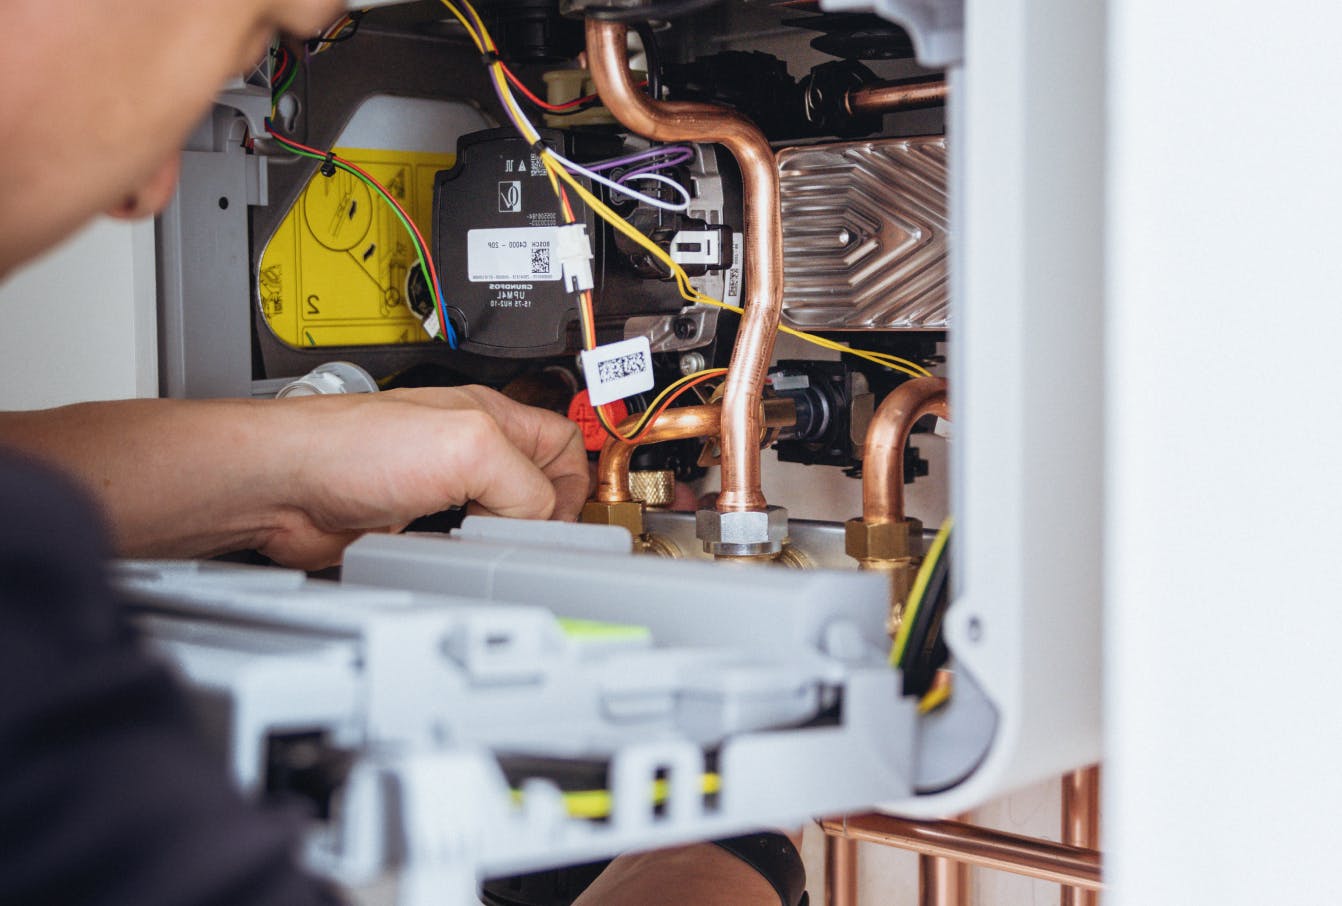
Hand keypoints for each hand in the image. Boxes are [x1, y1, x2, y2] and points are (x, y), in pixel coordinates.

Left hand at [0, 386, 588, 569]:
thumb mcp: (469, 449)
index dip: (578, 481)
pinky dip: (461, 564)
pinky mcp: (409, 530)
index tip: (572, 519)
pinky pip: (456, 552)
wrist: (279, 487)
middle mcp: (466, 452)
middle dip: (540, 520)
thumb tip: (540, 523)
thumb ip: (526, 486)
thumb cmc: (350, 446)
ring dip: (498, 546)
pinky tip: (451, 565)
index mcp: (490, 418)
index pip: (564, 444)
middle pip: (534, 491)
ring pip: (495, 527)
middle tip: (532, 545)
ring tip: (488, 555)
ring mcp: (437, 492)